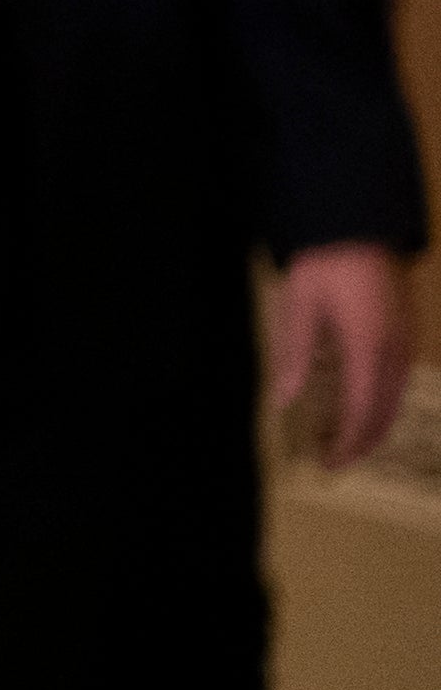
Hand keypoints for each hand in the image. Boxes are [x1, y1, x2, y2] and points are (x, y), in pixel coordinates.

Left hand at [270, 241, 417, 471]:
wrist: (358, 225)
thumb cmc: (325, 262)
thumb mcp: (299, 306)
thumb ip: (293, 356)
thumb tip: (282, 401)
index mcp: (369, 348)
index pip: (361, 412)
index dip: (346, 443)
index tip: (328, 463)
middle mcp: (396, 351)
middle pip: (385, 412)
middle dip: (361, 442)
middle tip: (333, 461)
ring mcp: (406, 342)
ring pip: (396, 399)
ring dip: (373, 425)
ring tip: (342, 440)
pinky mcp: (407, 333)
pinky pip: (399, 381)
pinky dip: (381, 403)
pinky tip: (360, 407)